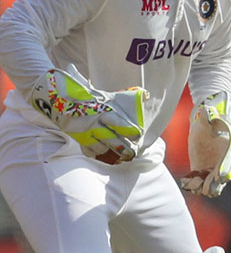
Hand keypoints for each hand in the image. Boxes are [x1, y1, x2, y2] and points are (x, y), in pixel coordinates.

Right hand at [29, 66, 147, 162]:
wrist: (62, 98)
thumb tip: (146, 95)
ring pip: (102, 149)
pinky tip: (105, 155)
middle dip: (125, 150)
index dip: (133, 135)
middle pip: (115, 143)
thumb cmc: (92, 97)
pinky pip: (89, 152)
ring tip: (120, 157)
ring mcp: (85, 133)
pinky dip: (97, 155)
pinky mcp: (77, 138)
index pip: (125, 128)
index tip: (137, 137)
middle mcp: (96, 124)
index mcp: (106, 113)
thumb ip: (128, 96)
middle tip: (132, 154)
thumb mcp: (110, 96)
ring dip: (111, 154)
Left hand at [182, 92, 230, 196]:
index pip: (228, 161)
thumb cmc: (209, 120)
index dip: (225, 169)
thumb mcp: (209, 118)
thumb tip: (207, 110)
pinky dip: (196, 185)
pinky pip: (201, 180)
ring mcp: (213, 166)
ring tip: (197, 190)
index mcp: (227, 148)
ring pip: (212, 182)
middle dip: (215, 184)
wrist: (205, 124)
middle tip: (207, 189)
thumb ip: (209, 117)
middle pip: (222, 176)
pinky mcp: (202, 169)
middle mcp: (222, 160)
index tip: (220, 177)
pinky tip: (189, 187)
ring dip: (205, 187)